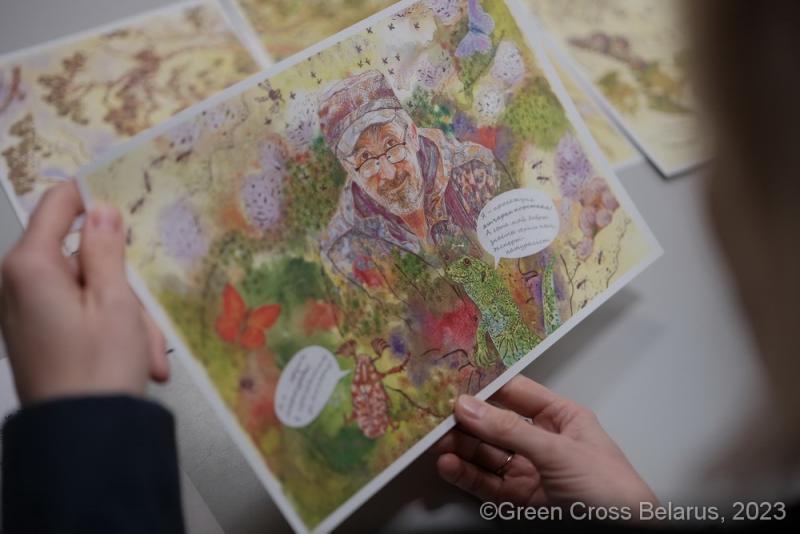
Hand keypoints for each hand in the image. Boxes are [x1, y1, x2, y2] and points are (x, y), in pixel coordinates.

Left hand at [0, 181, 168, 404]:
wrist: (82, 438)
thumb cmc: (99, 368)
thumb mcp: (116, 301)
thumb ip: (107, 249)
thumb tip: (103, 210)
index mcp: (30, 266)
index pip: (58, 205)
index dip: (93, 197)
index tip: (128, 201)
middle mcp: (17, 284)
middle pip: (81, 258)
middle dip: (124, 285)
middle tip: (148, 324)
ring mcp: (25, 311)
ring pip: (87, 290)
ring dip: (124, 315)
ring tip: (146, 355)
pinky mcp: (35, 334)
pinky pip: (78, 315)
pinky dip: (109, 331)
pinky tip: (136, 360)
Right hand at [434, 375, 656, 511]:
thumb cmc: (612, 491)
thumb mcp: (560, 451)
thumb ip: (512, 430)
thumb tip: (471, 407)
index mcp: (562, 418)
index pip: (517, 394)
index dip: (486, 389)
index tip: (454, 385)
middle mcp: (543, 441)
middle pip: (496, 424)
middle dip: (467, 421)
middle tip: (437, 417)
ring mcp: (530, 471)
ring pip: (487, 454)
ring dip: (461, 447)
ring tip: (437, 442)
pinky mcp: (520, 500)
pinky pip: (486, 483)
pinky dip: (465, 474)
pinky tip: (450, 465)